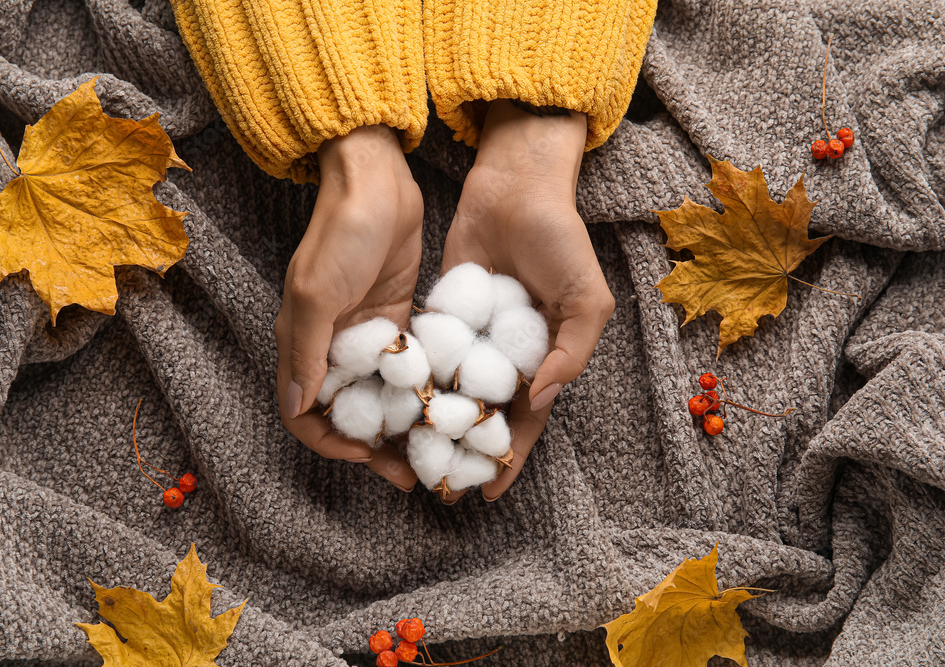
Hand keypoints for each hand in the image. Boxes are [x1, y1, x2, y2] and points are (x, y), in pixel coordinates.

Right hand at [275, 124, 422, 490]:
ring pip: (379, 397)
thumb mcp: (318, 291)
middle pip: (347, 414)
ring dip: (400, 426)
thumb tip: (300, 408)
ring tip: (433, 450)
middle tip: (412, 472)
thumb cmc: (341, 233)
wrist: (376, 180)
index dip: (331, 443)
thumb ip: (307, 350)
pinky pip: (406, 370)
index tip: (368, 455)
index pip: (304, 415)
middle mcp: (330, 347)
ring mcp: (366, 336)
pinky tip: (445, 409)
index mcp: (300, 344)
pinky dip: (419, 393)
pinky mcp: (397, 321)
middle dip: (374, 447)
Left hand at [441, 99, 615, 501]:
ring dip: (435, 425)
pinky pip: (429, 355)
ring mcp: (472, 337)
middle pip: (483, 415)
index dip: (509, 457)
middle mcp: (505, 356)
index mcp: (544, 359)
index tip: (489, 493)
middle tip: (442, 488)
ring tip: (410, 459)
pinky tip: (394, 408)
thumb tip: (540, 399)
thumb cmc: (560, 240)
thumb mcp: (586, 296)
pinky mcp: (442, 315)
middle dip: (466, 452)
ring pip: (451, 392)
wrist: (515, 188)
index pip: (526, 420)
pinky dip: (414, 382)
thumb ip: (572, 350)